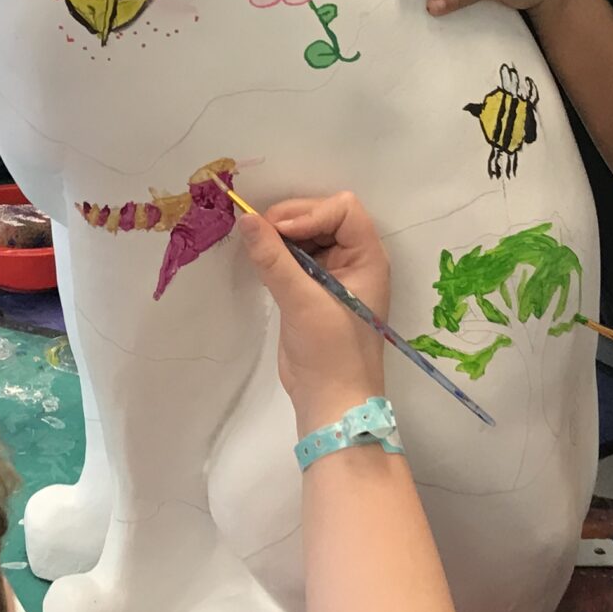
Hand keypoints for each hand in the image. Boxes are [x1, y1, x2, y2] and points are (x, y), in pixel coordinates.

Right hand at [237, 192, 389, 441]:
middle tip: (259, 235)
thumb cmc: (331, 352)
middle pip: (323, 216)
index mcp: (367, 258)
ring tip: (257, 248)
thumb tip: (245, 219)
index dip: (311, 213)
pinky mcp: (311, 290)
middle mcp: (353, 260)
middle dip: (290, 220)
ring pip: (305, 235)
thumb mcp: (302, 301)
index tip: (280, 232)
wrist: (331, 402)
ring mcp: (332, 274)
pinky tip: (259, 260)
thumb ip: (273, 258)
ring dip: (280, 236)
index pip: (343, 209)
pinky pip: (294, 257)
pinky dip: (276, 254)